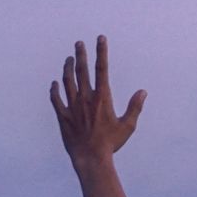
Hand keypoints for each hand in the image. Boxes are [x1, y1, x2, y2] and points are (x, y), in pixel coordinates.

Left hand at [50, 35, 146, 169]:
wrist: (91, 157)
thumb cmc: (111, 143)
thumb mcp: (128, 126)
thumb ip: (135, 107)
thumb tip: (143, 92)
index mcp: (103, 98)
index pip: (102, 69)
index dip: (101, 52)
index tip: (100, 38)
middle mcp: (86, 98)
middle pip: (82, 70)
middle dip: (80, 54)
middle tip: (78, 43)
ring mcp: (73, 106)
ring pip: (67, 81)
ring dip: (67, 68)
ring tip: (68, 59)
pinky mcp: (63, 116)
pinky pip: (56, 99)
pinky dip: (54, 90)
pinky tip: (54, 83)